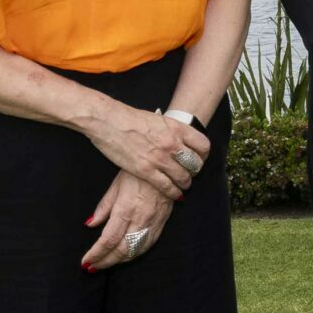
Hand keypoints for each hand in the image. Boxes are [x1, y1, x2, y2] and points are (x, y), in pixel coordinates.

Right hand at [81, 101, 208, 200]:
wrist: (109, 121)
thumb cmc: (131, 118)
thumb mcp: (159, 119)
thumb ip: (172, 130)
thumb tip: (180, 138)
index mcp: (177, 128)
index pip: (203, 146)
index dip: (203, 155)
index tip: (199, 159)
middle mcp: (172, 144)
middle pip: (196, 164)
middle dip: (195, 171)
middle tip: (190, 173)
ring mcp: (159, 158)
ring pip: (183, 177)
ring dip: (185, 183)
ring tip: (183, 185)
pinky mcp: (146, 170)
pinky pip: (167, 186)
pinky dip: (173, 192)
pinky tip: (174, 194)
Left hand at [81, 171, 173, 271]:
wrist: (167, 167)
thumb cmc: (138, 173)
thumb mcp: (116, 185)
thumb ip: (103, 207)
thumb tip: (90, 224)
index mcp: (125, 209)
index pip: (108, 240)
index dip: (96, 254)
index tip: (86, 261)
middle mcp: (140, 220)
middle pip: (121, 250)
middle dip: (105, 262)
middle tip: (92, 267)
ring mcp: (152, 224)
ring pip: (135, 252)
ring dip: (119, 261)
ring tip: (105, 263)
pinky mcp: (161, 225)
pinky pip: (147, 246)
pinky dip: (134, 255)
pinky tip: (125, 256)